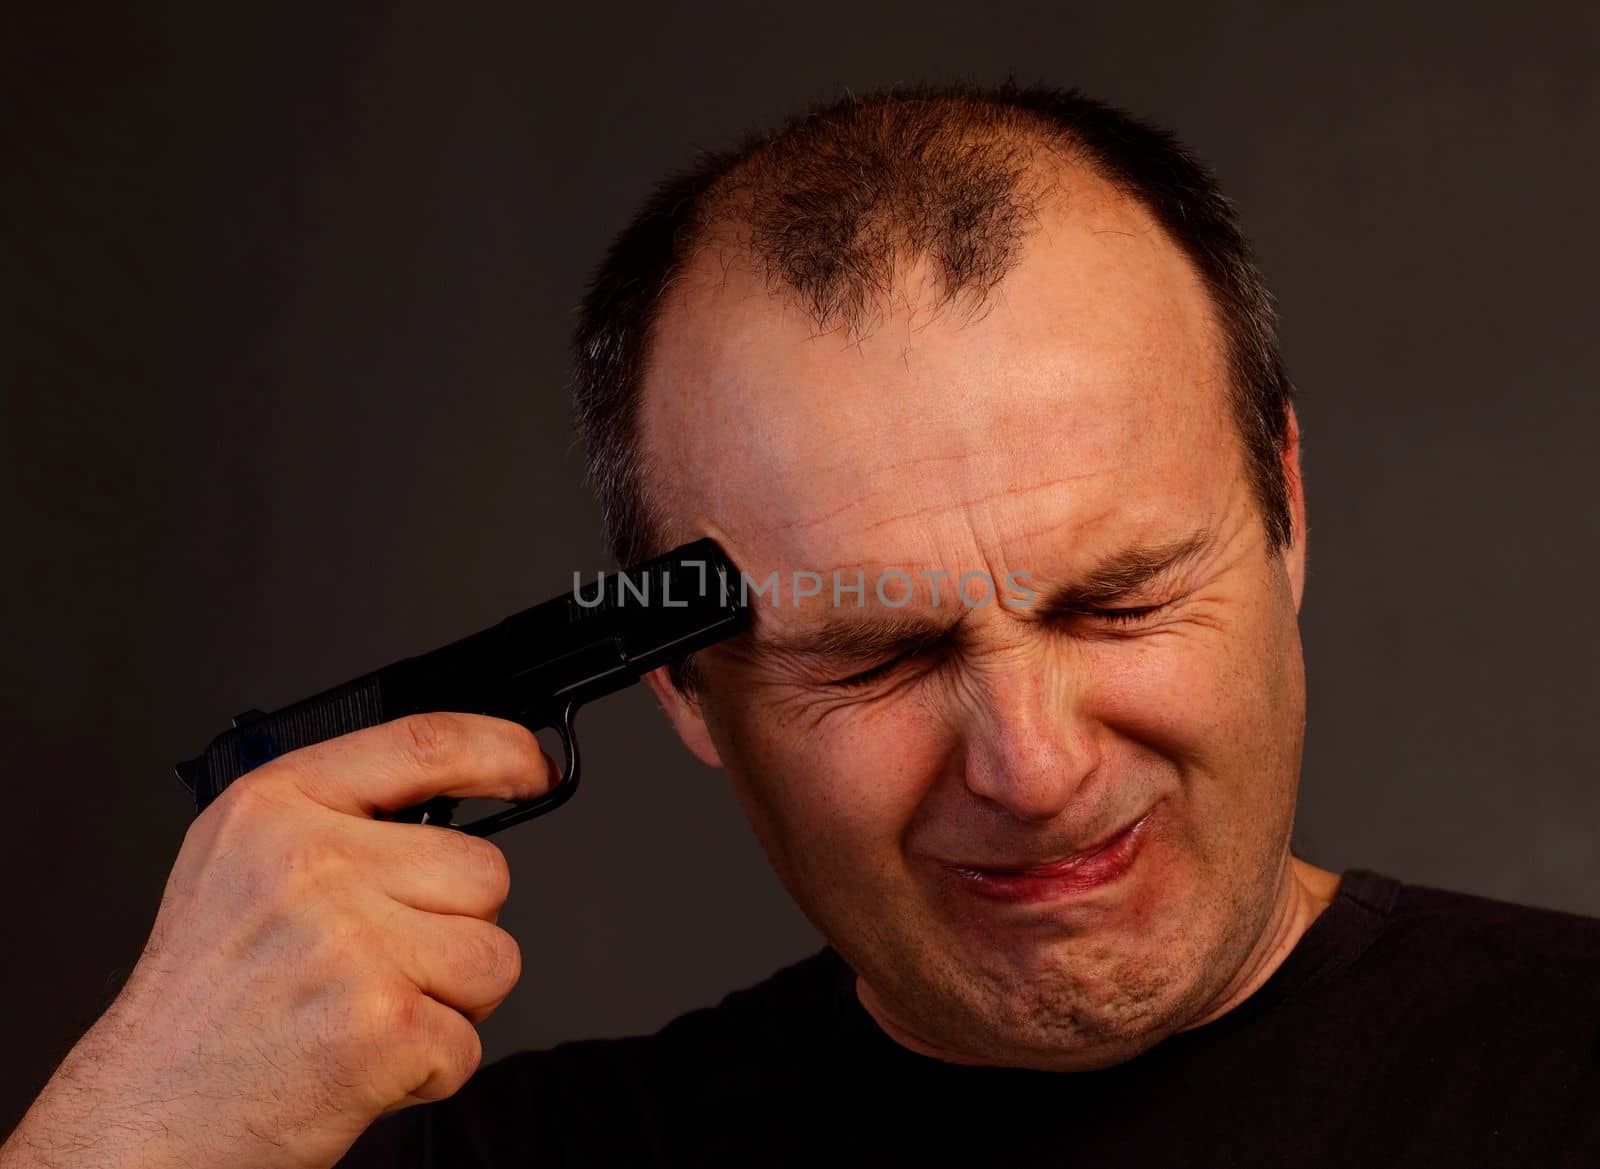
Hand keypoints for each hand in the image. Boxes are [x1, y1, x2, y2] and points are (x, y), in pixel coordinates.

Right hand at [0, 713, 553, 1168]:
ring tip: (366, 1012)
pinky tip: (362, 1061)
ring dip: (451, 1001)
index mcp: (276, 809)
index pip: (424, 744)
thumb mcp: (241, 867)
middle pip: (483, 871)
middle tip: (374, 966)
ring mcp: (348, 942)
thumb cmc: (202, 1005)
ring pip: (494, 955)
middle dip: (454, 928)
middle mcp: (310, 863)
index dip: (499, 750)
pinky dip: (431, 1067)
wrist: (145, 1117)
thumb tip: (455, 795)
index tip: (530, 766)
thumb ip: (340, 818)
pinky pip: (471, 1037)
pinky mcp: (381, 1024)